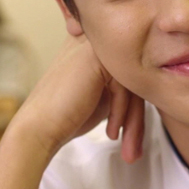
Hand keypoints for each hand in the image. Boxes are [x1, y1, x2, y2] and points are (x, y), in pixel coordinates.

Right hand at [14, 34, 144, 162]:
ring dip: (133, 120)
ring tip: (130, 148)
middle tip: (134, 147)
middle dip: (137, 115)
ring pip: (132, 82)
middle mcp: (94, 41)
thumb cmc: (68, 116)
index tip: (134, 132)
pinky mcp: (95, 57)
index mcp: (95, 48)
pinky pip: (124, 86)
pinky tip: (111, 131)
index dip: (135, 103)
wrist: (39, 129)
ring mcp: (94, 46)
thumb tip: (150, 88)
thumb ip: (123, 85)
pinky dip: (120, 113)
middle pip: (133, 76)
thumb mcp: (102, 97)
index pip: (130, 70)